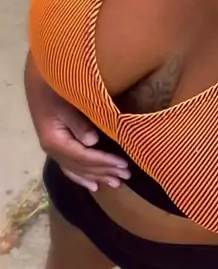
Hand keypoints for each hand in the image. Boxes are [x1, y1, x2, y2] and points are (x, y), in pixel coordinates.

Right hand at [25, 53, 129, 190]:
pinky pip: (69, 169)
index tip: (123, 165)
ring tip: (116, 184)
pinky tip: (93, 186)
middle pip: (82, 167)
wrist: (39, 83)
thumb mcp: (66, 103)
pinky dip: (82, 178)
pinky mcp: (55, 148)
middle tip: (126, 177)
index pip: (84, 157)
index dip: (104, 162)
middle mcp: (53, 151)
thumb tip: (93, 141)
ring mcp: (53, 151)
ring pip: (77, 170)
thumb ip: (78, 123)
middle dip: (105, 172)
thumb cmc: (55, 89)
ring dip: (97, 177)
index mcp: (55, 141)